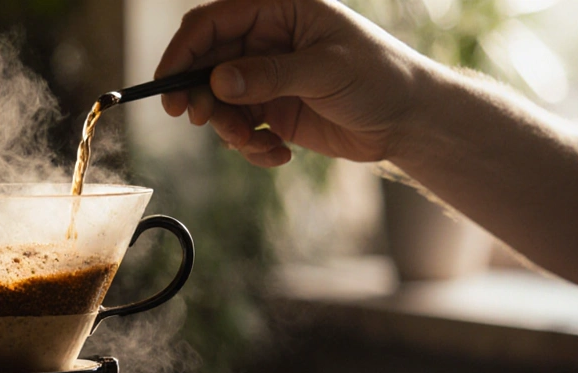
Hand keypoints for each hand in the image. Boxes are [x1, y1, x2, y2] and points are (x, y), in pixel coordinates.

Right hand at [155, 0, 430, 166]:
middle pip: (206, 62)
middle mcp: (267, 40)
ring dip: (227, 127)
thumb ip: (269, 75)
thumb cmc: (380, 78)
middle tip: (197, 118)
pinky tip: (278, 154)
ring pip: (219, 101)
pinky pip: (239, 128)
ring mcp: (267, 77)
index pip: (214, 21)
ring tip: (253, 143)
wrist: (409, 121)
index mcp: (279, 10)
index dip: (184, 50)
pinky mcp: (272, 110)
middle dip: (198, 94)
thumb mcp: (325, 71)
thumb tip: (218, 80)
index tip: (168, 85)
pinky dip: (249, 146)